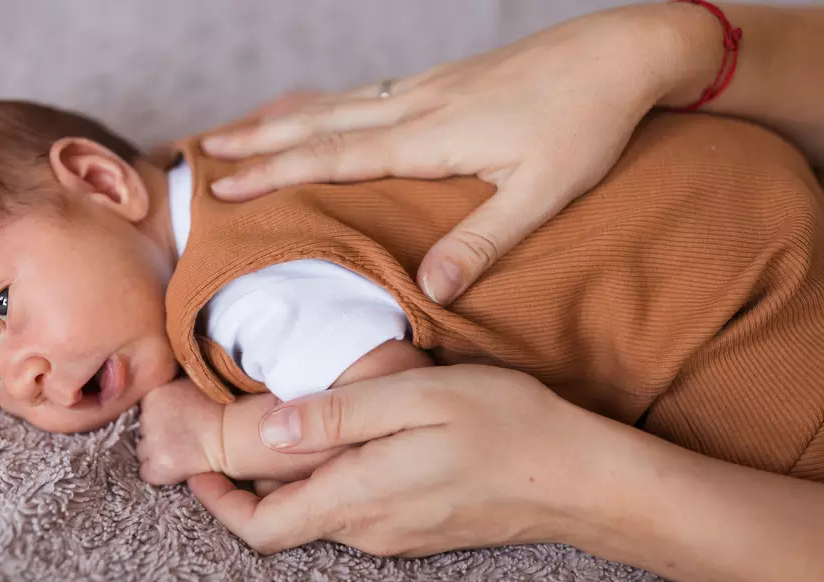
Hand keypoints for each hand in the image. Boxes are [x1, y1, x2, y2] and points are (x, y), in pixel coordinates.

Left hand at [136, 378, 226, 485]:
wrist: (235, 432)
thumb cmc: (222, 408)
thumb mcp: (190, 387)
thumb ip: (171, 394)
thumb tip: (166, 404)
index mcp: (154, 395)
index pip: (145, 412)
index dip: (161, 420)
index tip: (177, 424)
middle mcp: (148, 417)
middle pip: (143, 432)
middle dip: (158, 437)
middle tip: (182, 439)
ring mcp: (153, 442)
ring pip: (143, 453)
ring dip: (158, 454)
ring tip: (182, 453)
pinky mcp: (160, 464)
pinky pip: (147, 473)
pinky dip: (159, 473)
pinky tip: (178, 467)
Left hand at [187, 365, 618, 555]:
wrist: (580, 479)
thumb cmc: (505, 426)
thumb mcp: (418, 399)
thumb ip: (340, 415)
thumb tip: (268, 428)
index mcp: (357, 497)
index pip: (261, 528)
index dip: (215, 501)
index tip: (195, 461)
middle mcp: (368, 528)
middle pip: (283, 520)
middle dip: (244, 482)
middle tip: (225, 430)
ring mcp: (395, 534)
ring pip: (318, 511)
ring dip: (288, 476)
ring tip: (279, 420)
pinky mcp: (418, 526)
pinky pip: (353, 507)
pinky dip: (327, 477)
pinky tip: (343, 434)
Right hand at [201, 4, 701, 304]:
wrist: (621, 52)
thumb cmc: (588, 123)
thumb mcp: (544, 191)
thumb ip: (484, 240)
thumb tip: (428, 288)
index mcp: (430, 136)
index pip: (334, 158)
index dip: (275, 173)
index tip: (222, 186)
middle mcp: (416, 105)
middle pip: (319, 124)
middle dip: (257, 142)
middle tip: (202, 153)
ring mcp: (427, 87)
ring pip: (337, 103)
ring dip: (283, 120)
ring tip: (240, 130)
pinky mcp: (444, 80)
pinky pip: (366, 93)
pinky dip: (326, 104)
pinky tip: (320, 110)